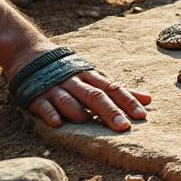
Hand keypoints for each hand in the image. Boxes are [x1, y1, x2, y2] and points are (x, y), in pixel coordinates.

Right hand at [6, 49, 150, 130]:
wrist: (31, 53)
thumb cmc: (72, 72)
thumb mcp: (96, 78)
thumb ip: (120, 91)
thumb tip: (149, 100)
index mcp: (92, 78)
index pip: (114, 89)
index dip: (128, 102)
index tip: (142, 115)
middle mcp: (76, 82)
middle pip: (95, 96)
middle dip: (109, 111)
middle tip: (123, 126)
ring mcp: (56, 88)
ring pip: (69, 100)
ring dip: (79, 111)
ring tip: (89, 122)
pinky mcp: (37, 96)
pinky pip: (43, 105)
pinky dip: (50, 113)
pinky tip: (56, 123)